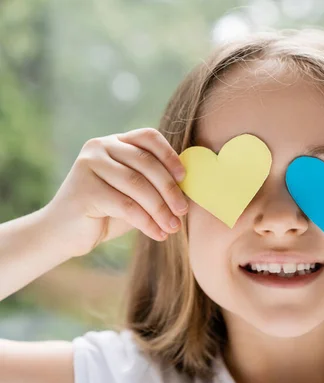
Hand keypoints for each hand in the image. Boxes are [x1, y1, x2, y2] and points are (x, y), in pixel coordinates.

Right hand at [43, 128, 188, 257]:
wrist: (64, 234)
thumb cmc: (106, 212)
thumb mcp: (135, 193)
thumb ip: (155, 184)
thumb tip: (190, 187)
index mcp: (115, 142)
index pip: (148, 137)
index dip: (169, 155)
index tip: (184, 177)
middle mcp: (100, 147)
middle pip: (146, 163)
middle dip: (169, 190)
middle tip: (182, 212)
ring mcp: (89, 165)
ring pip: (137, 185)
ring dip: (160, 209)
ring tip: (172, 227)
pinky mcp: (85, 189)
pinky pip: (126, 205)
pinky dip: (146, 221)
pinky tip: (157, 234)